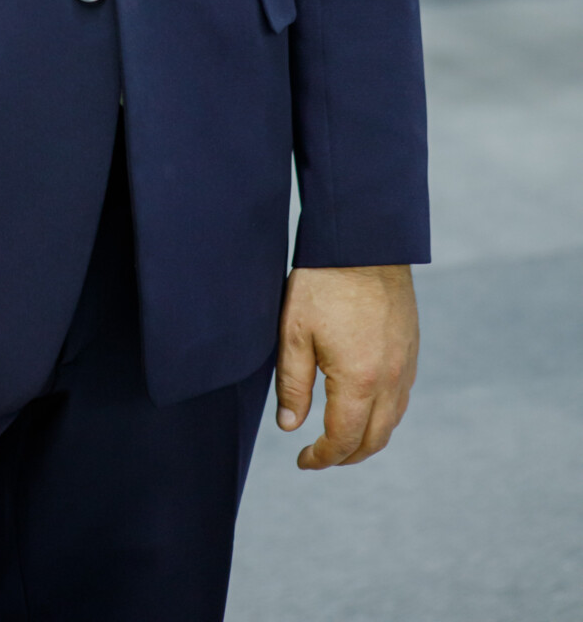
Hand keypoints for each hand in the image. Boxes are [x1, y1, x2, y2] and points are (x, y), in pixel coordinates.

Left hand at [275, 264, 417, 469]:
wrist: (363, 241)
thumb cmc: (322, 283)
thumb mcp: (294, 332)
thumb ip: (293, 385)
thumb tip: (291, 427)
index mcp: (359, 381)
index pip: (343, 439)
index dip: (322, 458)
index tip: (302, 460)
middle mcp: (390, 379)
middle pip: (374, 440)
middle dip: (346, 456)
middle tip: (320, 456)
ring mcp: (406, 364)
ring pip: (392, 421)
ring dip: (367, 438)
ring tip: (340, 436)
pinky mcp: (411, 348)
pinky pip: (402, 397)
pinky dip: (384, 414)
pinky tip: (363, 405)